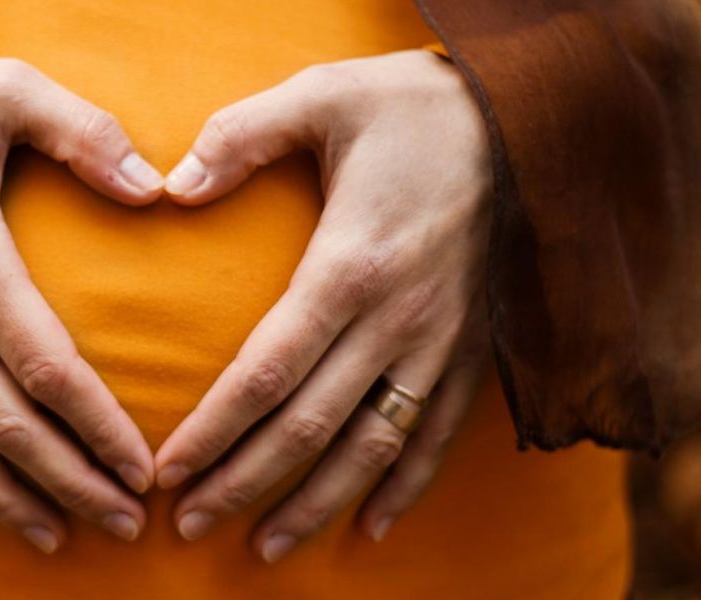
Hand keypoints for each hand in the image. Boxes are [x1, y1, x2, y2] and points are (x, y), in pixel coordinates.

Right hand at [0, 54, 164, 551]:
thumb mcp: (5, 87)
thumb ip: (86, 133)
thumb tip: (157, 190)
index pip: (46, 368)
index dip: (98, 428)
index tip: (145, 469)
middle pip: (2, 425)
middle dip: (70, 484)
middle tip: (127, 523)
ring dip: (6, 500)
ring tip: (61, 537)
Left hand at [152, 50, 492, 561]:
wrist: (531, 119)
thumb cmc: (414, 106)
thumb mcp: (322, 95)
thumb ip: (240, 137)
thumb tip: (171, 184)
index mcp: (350, 266)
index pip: (268, 373)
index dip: (215, 431)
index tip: (169, 472)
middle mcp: (398, 319)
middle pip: (311, 426)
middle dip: (245, 483)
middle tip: (189, 526)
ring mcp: (441, 343)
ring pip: (373, 447)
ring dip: (317, 503)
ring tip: (265, 548)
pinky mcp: (472, 349)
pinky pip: (437, 435)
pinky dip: (405, 487)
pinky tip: (370, 527)